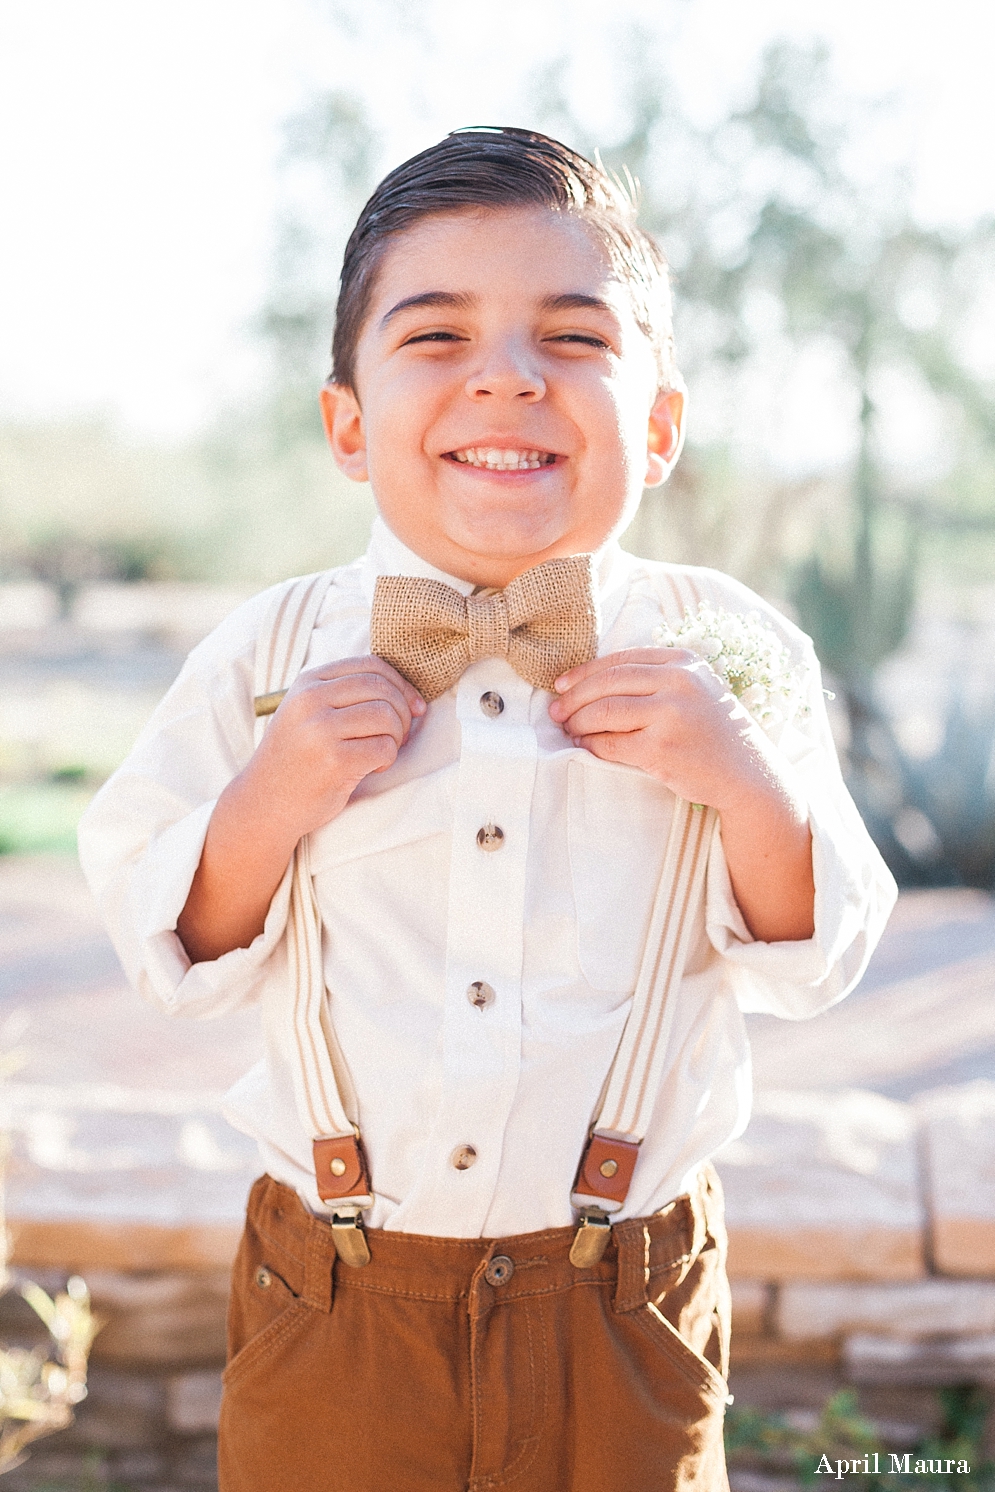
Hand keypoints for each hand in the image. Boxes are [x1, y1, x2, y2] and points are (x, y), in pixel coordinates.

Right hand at [177, 657, 423, 962]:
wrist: (263, 803)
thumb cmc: (297, 758)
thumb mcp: (308, 712)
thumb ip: (345, 694)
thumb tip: (409, 693)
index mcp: (307, 682)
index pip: (371, 665)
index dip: (401, 684)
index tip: (413, 706)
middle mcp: (311, 701)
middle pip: (382, 689)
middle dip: (403, 713)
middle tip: (399, 735)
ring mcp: (321, 730)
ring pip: (387, 716)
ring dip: (396, 737)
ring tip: (383, 752)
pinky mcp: (334, 761)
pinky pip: (384, 748)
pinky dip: (387, 759)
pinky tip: (373, 768)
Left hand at [549, 648, 815, 941]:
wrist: (748, 773)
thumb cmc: (713, 731)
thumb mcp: (695, 689)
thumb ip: (656, 678)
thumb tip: (591, 680)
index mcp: (684, 662)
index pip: (621, 660)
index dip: (585, 672)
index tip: (562, 684)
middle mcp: (678, 683)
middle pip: (607, 683)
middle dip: (574, 697)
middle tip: (555, 711)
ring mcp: (671, 716)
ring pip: (604, 712)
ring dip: (578, 722)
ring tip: (568, 730)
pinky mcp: (661, 749)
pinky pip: (611, 744)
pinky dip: (592, 746)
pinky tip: (585, 747)